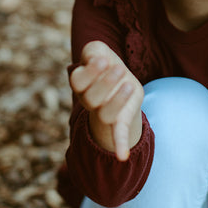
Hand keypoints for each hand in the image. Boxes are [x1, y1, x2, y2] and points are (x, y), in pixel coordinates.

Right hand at [70, 41, 143, 160]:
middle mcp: (89, 100)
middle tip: (120, 68)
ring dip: (117, 100)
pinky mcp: (120, 119)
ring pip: (106, 115)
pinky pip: (117, 135)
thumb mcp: (98, 50)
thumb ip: (93, 51)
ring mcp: (103, 111)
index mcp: (81, 84)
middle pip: (92, 98)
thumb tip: (97, 60)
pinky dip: (119, 145)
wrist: (120, 81)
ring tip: (130, 84)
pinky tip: (123, 156)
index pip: (77, 81)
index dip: (90, 71)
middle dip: (106, 83)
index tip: (103, 59)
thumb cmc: (106, 63)